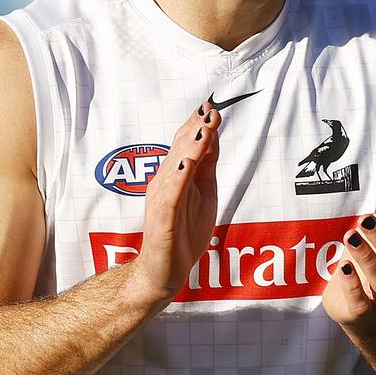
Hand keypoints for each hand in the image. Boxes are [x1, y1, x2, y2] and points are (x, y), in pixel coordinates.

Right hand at [136, 101, 220, 300]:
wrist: (165, 269)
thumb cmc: (184, 230)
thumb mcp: (204, 192)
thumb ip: (207, 165)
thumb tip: (213, 135)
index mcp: (175, 174)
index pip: (186, 143)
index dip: (198, 124)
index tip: (211, 105)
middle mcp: (164, 181)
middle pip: (181, 150)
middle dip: (196, 128)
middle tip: (210, 109)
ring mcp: (162, 199)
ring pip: (176, 168)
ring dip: (190, 147)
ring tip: (203, 129)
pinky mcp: (162, 219)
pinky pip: (170, 197)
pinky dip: (177, 180)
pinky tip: (186, 166)